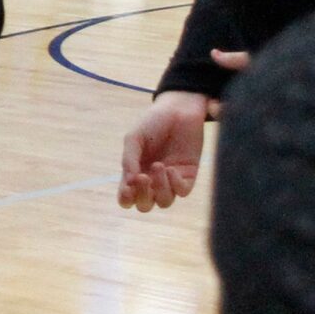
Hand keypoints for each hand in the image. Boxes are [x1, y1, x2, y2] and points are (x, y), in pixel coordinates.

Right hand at [120, 92, 211, 211]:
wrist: (178, 108)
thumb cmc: (153, 121)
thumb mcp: (134, 138)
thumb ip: (129, 160)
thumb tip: (130, 183)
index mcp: (136, 172)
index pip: (127, 198)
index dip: (126, 199)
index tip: (128, 187)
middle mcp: (152, 180)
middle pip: (145, 205)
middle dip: (142, 196)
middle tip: (143, 177)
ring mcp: (171, 179)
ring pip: (164, 202)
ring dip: (160, 188)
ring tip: (159, 165)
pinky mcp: (188, 175)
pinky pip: (182, 191)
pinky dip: (175, 184)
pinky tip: (171, 168)